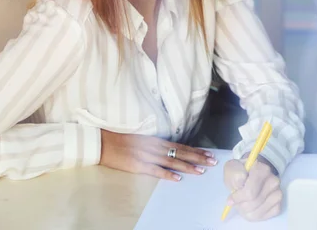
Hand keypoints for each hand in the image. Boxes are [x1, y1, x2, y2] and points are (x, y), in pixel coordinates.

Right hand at [99, 130, 217, 180]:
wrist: (104, 142)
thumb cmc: (122, 140)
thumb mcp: (143, 139)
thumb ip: (156, 144)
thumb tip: (171, 150)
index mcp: (157, 140)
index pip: (181, 146)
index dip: (195, 151)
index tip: (209, 154)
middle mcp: (155, 146)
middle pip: (181, 153)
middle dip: (198, 158)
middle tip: (213, 162)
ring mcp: (147, 156)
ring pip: (172, 161)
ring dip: (188, 166)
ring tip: (201, 171)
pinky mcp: (138, 165)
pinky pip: (156, 170)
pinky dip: (167, 174)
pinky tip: (178, 178)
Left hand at [223, 158, 281, 221]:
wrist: (248, 176)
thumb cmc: (239, 173)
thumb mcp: (232, 169)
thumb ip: (235, 174)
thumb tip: (241, 182)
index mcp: (262, 169)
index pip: (250, 192)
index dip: (238, 198)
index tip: (230, 199)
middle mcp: (274, 181)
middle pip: (254, 203)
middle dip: (241, 205)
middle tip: (236, 202)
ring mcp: (278, 193)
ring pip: (258, 211)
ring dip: (246, 211)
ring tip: (242, 203)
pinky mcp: (278, 205)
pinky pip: (264, 216)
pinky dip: (254, 215)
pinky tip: (250, 207)